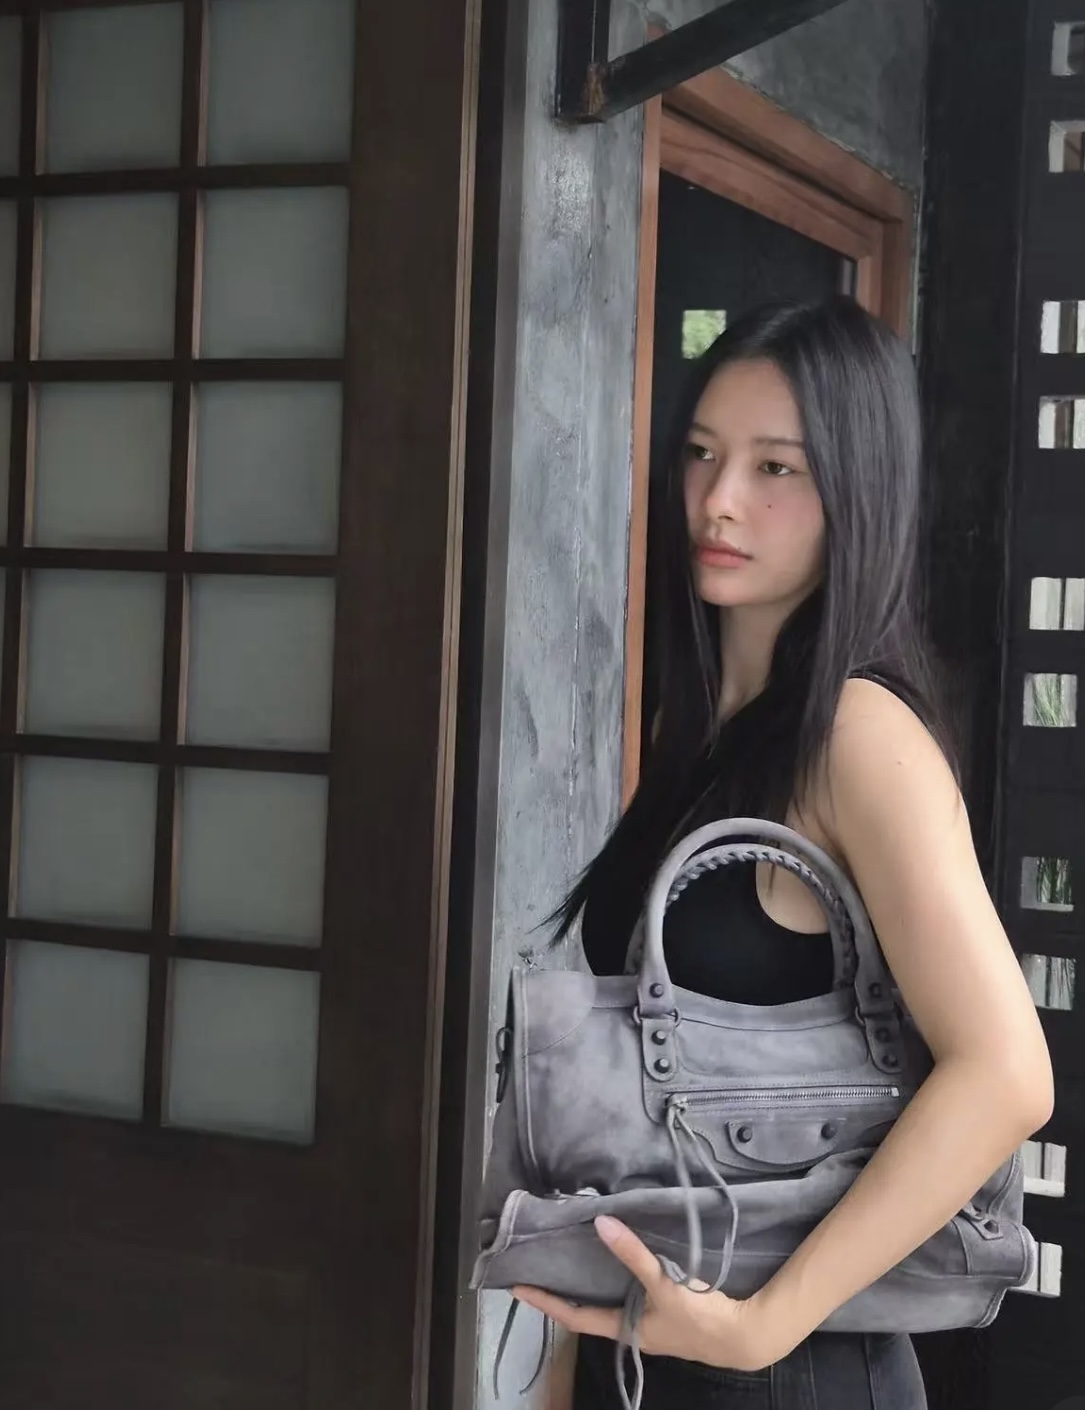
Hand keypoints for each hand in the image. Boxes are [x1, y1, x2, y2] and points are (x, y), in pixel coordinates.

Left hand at [512, 1216, 789, 1373]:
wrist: (744, 1336)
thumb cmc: (700, 1318)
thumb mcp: (664, 1284)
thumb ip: (633, 1254)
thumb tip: (600, 1223)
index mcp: (623, 1328)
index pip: (572, 1315)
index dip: (545, 1300)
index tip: (516, 1284)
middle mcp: (629, 1325)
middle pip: (586, 1306)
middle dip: (563, 1286)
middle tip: (539, 1259)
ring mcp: (647, 1318)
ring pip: (607, 1296)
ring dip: (588, 1277)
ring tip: (568, 1250)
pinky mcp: (663, 1307)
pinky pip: (628, 1288)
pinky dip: (614, 1272)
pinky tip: (615, 1252)